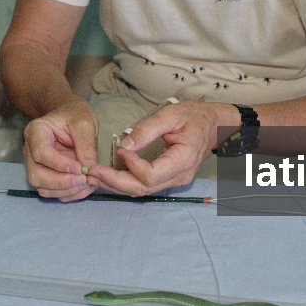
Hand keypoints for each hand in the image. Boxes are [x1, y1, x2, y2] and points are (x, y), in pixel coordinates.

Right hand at [23, 98, 100, 201]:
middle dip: (61, 182)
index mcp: (36, 132)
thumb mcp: (84, 123)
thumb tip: (89, 169)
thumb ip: (86, 145)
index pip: (40, 153)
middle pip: (36, 175)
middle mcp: (31, 150)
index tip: (80, 169)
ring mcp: (36, 165)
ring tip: (88, 183)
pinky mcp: (46, 175)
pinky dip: (69, 193)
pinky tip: (85, 186)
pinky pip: (53, 192)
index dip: (59, 164)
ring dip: (67, 191)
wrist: (71, 117)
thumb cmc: (75, 115)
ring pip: (43, 188)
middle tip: (85, 179)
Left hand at [88, 100, 223, 195]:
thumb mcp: (171, 114)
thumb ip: (148, 128)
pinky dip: (125, 182)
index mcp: (183, 160)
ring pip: (141, 191)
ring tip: (94, 175)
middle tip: (92, 171)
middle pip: (142, 188)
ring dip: (116, 184)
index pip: (151, 175)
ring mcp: (175, 181)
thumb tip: (125, 144)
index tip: (121, 149)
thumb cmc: (194, 116)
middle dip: (115, 182)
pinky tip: (109, 175)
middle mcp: (179, 176)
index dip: (132, 166)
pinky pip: (145, 186)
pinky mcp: (169, 180)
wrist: (213, 125)